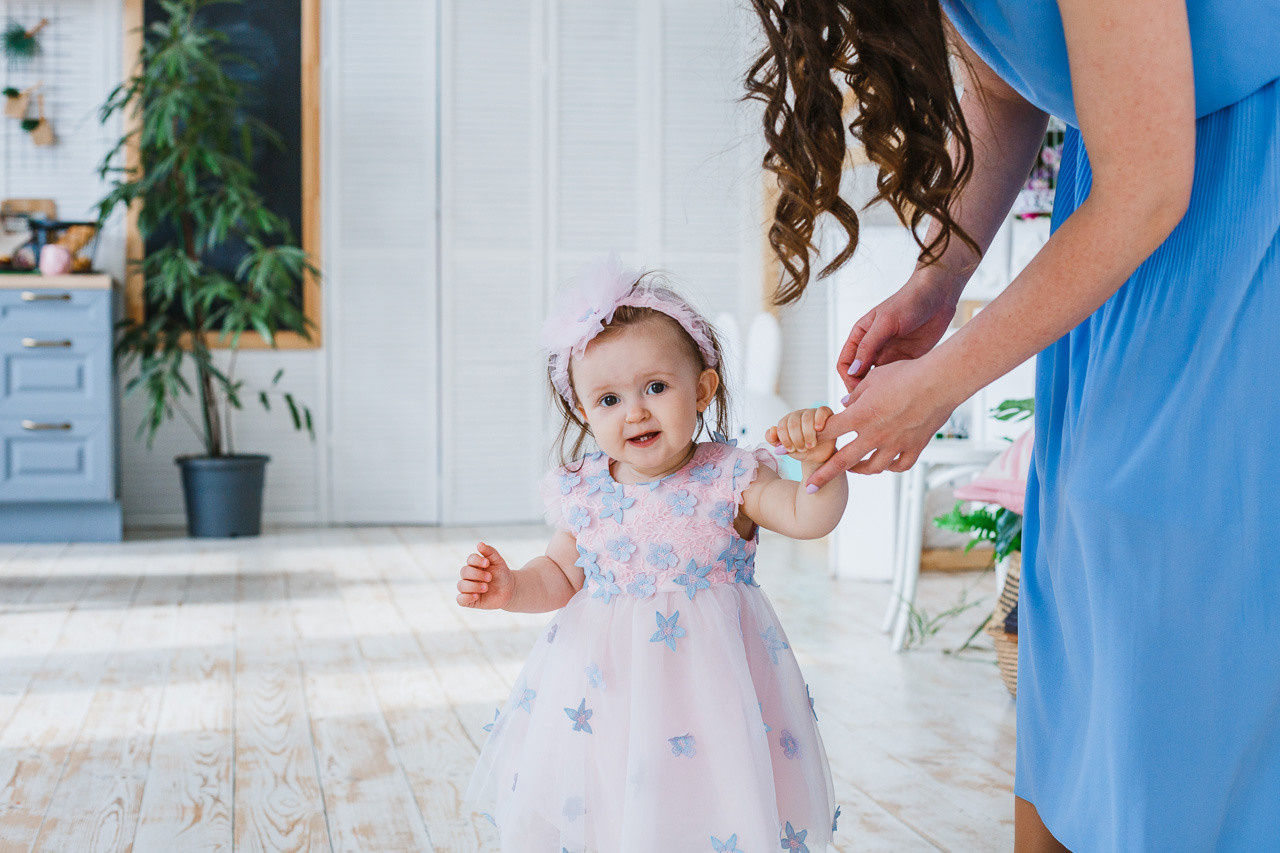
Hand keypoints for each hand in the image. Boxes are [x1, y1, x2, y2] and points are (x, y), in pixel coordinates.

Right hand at [456, 542, 514, 608]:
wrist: (510, 590)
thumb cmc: (502, 574)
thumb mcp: (499, 562)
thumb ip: (490, 552)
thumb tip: (479, 544)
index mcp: (475, 565)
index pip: (470, 559)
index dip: (477, 560)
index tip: (488, 563)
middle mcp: (469, 576)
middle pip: (464, 572)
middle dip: (477, 574)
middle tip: (490, 577)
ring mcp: (468, 588)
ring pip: (461, 585)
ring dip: (473, 586)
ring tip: (486, 587)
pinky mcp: (470, 601)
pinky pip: (460, 600)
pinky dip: (466, 598)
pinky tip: (476, 596)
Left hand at [766, 406, 836, 464]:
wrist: (819, 455)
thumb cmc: (802, 450)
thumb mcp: (786, 449)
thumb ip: (774, 441)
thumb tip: (772, 430)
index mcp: (786, 421)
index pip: (782, 426)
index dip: (785, 439)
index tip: (790, 449)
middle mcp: (798, 414)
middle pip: (793, 423)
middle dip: (797, 439)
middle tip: (802, 449)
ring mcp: (811, 412)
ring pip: (806, 418)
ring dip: (808, 435)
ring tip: (811, 445)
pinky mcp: (825, 413)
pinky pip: (821, 411)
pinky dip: (819, 420)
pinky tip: (818, 429)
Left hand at [808, 357, 959, 487]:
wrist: (941, 380)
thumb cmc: (906, 373)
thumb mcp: (873, 380)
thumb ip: (855, 395)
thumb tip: (842, 404)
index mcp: (860, 416)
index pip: (823, 433)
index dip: (799, 442)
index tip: (783, 450)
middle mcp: (875, 434)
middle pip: (842, 461)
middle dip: (823, 476)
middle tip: (810, 488)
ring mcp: (895, 444)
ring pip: (871, 468)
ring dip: (858, 470)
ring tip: (851, 470)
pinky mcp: (915, 447)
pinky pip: (898, 465)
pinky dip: (889, 466)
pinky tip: (884, 463)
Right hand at [838, 274, 957, 392]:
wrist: (939, 295)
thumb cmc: (909, 301)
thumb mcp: (885, 322)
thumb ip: (868, 346)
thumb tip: (853, 370)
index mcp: (860, 336)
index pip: (845, 364)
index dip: (849, 379)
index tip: (858, 392)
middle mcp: (873, 348)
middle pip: (860, 376)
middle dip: (862, 390)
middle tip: (872, 403)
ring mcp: (890, 355)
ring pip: (877, 380)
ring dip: (879, 391)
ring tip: (887, 400)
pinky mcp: (907, 360)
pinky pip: (896, 378)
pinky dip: (896, 387)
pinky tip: (902, 392)